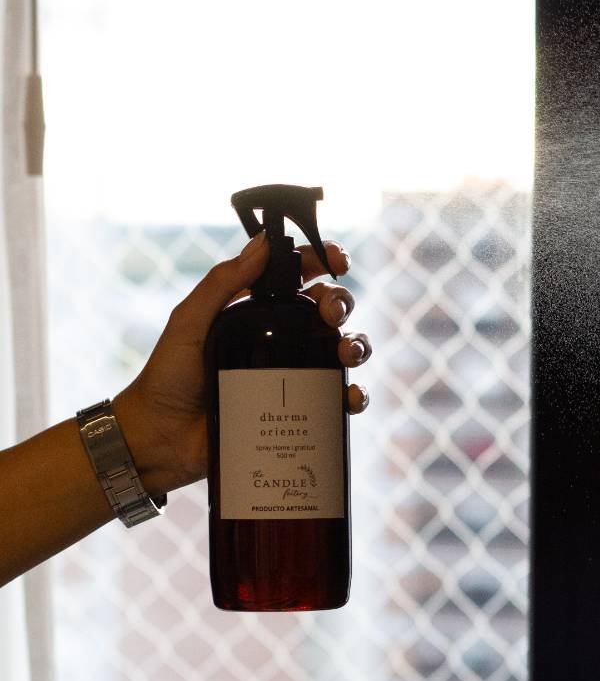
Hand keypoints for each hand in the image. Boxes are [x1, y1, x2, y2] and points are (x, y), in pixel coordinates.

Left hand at [112, 232, 370, 495]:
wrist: (160, 439)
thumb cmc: (167, 377)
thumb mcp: (189, 322)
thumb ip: (222, 283)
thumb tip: (263, 242)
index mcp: (255, 309)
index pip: (297, 276)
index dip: (322, 261)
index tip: (338, 260)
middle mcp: (280, 338)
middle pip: (328, 311)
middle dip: (342, 304)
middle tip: (332, 315)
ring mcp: (291, 375)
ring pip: (341, 351)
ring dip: (358, 346)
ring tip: (347, 355)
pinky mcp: (297, 411)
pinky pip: (337, 400)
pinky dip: (355, 395)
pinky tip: (350, 396)